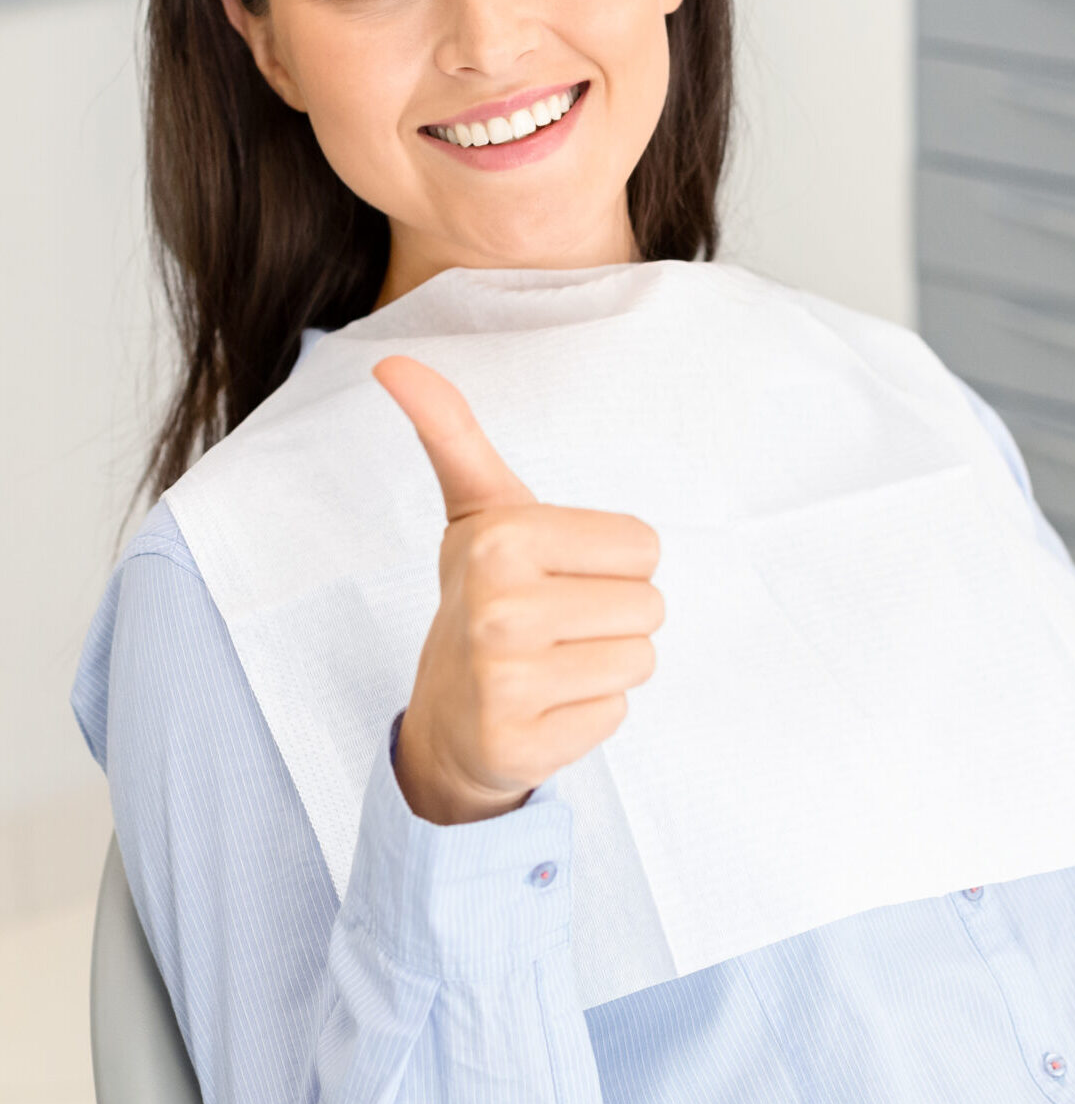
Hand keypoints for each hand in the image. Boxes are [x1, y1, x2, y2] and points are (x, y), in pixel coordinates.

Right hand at [372, 355, 663, 824]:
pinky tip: (541, 708)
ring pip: (639, 659)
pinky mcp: (519, 743)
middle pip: (651, 605)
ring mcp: (504, 680)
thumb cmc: (483, 596)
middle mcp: (498, 605)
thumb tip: (393, 360)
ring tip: (549, 663)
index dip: (609, 562)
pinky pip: (614, 714)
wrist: (448, 717)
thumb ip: (451, 430)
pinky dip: (586, 715)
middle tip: (552, 625)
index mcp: (501, 536)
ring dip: (603, 665)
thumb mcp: (477, 508)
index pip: (645, 545)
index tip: (555, 574)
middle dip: (611, 616)